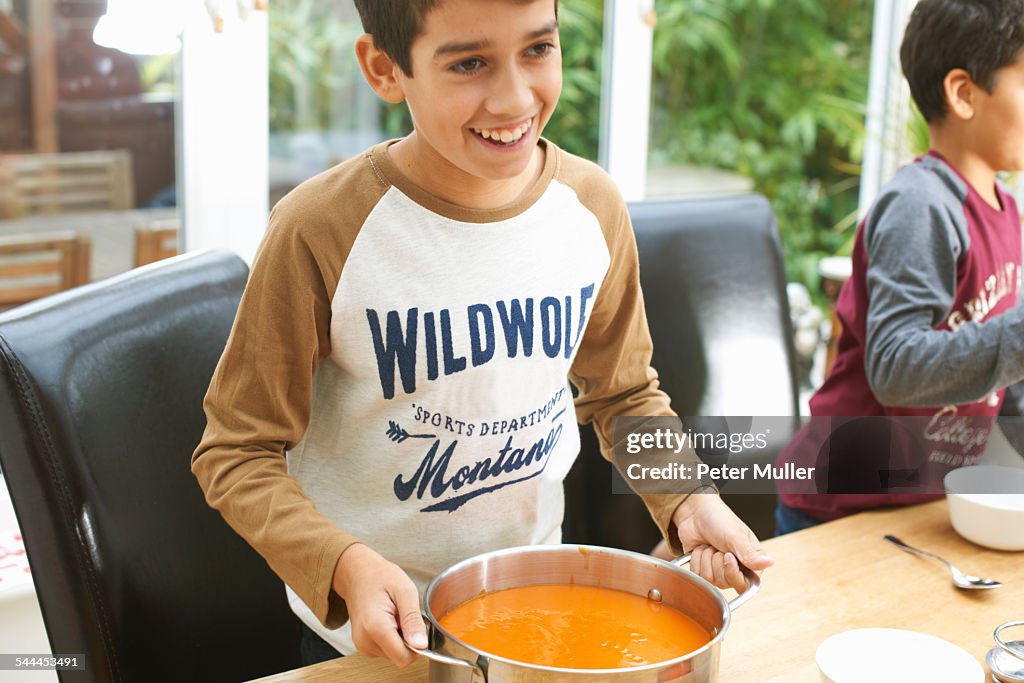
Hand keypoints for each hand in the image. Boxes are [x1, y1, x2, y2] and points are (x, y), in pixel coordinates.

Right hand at [331, 543, 426, 666]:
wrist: (357, 573)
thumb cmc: (379, 577)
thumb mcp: (405, 591)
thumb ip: (413, 620)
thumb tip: (421, 644)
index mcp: (376, 627)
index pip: (404, 658)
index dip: (417, 645)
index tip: (416, 626)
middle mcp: (365, 641)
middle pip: (399, 657)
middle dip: (408, 640)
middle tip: (402, 616)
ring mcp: (362, 645)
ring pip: (393, 655)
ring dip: (400, 638)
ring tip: (394, 615)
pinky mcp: (363, 645)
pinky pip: (386, 650)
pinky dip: (391, 637)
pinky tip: (388, 620)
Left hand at [672, 492, 772, 592]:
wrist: (695, 512)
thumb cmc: (719, 519)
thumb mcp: (735, 535)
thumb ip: (749, 554)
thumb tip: (769, 563)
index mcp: (751, 561)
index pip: (745, 585)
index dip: (733, 573)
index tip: (727, 556)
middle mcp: (736, 568)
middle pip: (724, 583)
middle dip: (717, 562)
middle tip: (718, 546)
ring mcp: (718, 570)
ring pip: (709, 579)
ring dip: (706, 559)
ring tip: (710, 545)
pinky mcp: (703, 569)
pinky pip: (697, 575)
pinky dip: (696, 559)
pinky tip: (700, 548)